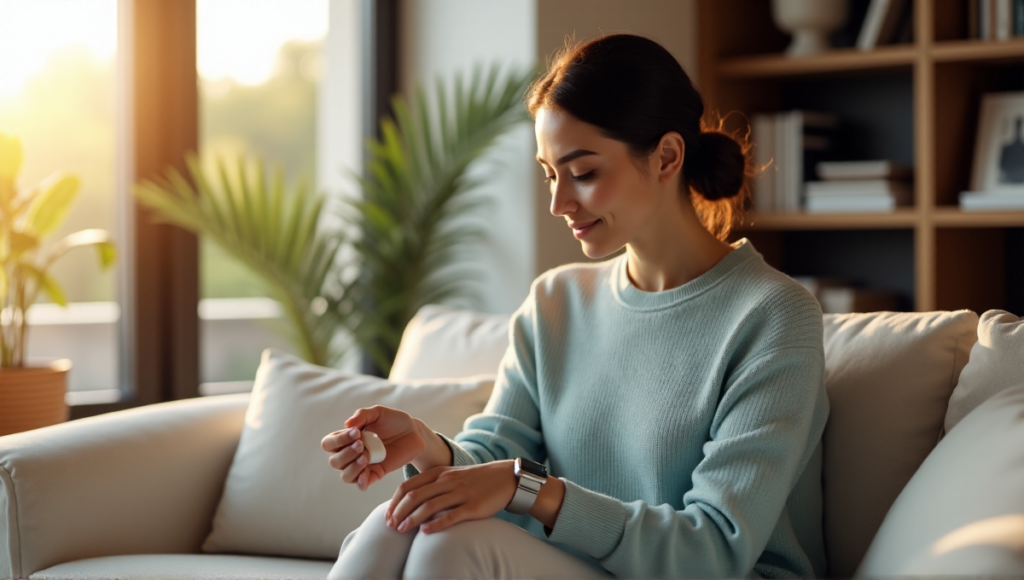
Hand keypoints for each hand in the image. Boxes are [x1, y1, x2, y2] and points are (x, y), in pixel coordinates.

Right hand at [321, 405, 426, 490]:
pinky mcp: (376, 473)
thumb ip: (362, 415)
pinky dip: (361, 481)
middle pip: (334, 462)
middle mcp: (351, 453)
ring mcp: (363, 465)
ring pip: (346, 476)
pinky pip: (362, 484)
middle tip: (361, 444)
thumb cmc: (393, 421)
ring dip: (352, 467)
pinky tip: (366, 473)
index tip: (356, 432)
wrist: (414, 432)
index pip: (329, 444)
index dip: (338, 440)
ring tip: (365, 457)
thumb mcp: (378, 413)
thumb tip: (347, 424)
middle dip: (345, 453)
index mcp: (347, 438)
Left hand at [384, 460, 517, 533]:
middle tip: (390, 525)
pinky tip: (425, 532)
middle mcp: (447, 481)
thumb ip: (433, 484)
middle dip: (399, 512)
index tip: (387, 515)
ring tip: (402, 530)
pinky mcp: (473, 506)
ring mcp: (460, 493)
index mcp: (440, 472)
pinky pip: (451, 515)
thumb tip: (409, 500)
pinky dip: (436, 524)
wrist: (506, 478)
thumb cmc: (475, 479)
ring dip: (412, 519)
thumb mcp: (452, 475)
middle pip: (415, 495)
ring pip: (429, 505)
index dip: (394, 501)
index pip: (408, 485)